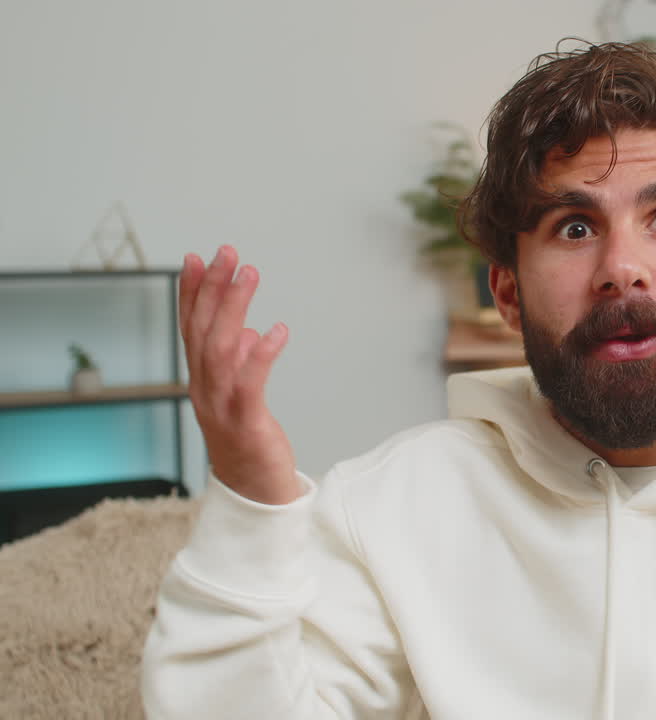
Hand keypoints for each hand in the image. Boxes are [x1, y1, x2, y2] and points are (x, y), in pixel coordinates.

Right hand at [180, 246, 299, 503]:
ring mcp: (222, 407)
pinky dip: (261, 354)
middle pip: (203, 331)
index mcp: (202, 382)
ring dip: (234, 308)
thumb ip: (240, 365)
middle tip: (229, 252)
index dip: (192, 293)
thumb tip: (248, 332)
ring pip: (221, 349)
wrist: (256, 497)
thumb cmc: (250, 445)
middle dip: (214, 288)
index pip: (191, 329)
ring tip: (250, 274)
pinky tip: (276, 330)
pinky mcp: (247, 424)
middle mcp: (205, 390)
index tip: (198, 258)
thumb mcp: (242, 399)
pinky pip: (250, 383)